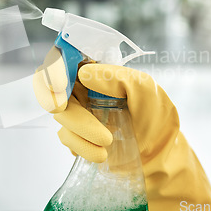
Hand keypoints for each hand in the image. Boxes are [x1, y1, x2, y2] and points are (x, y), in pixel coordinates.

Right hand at [33, 46, 210, 210]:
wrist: (158, 153)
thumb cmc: (154, 115)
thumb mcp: (144, 89)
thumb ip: (117, 77)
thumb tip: (83, 73)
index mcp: (95, 68)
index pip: (64, 57)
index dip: (55, 67)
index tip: (59, 84)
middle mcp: (82, 86)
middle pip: (53, 86)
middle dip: (52, 97)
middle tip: (60, 107)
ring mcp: (76, 110)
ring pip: (61, 114)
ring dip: (79, 129)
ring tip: (107, 142)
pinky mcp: (75, 133)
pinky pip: (67, 136)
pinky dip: (81, 145)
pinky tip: (100, 153)